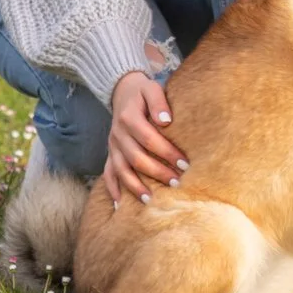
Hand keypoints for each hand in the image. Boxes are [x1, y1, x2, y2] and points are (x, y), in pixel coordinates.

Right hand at [104, 70, 186, 204]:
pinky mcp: (110, 153)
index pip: (149, 139)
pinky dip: (112, 189)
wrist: (121, 91)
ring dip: (135, 186)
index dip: (167, 152)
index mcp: (129, 118)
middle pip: (136, 158)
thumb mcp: (151, 88)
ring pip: (121, 169)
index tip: (185, 164)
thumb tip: (166, 120)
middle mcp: (118, 134)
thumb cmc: (143, 91)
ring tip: (151, 200)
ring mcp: (112, 145)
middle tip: (177, 183)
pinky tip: (119, 205)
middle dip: (157, 172)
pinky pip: (108, 173)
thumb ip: (158, 102)